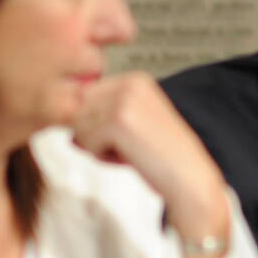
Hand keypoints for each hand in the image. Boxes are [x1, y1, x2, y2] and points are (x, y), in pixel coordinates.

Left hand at [71, 73, 231, 257]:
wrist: (188, 178)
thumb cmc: (162, 158)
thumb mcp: (131, 130)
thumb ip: (99, 122)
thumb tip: (69, 134)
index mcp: (135, 79)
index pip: (84, 98)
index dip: (96, 125)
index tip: (128, 136)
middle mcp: (130, 82)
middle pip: (78, 110)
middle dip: (94, 135)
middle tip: (130, 146)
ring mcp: (124, 99)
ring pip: (79, 126)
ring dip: (98, 147)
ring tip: (131, 151)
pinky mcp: (118, 120)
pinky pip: (85, 141)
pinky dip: (102, 157)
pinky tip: (130, 157)